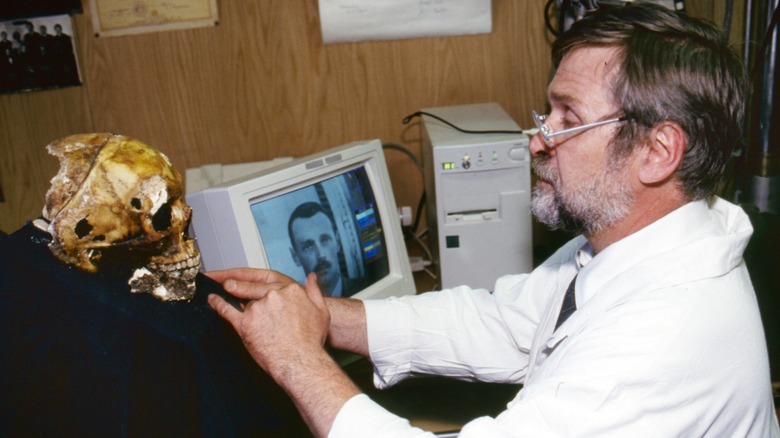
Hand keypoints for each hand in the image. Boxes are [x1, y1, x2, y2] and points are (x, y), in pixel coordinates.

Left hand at [207, 269, 330, 376]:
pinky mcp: (244, 324)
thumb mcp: (320, 311)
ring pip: (245, 303)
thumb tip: (311, 278)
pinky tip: (212, 300)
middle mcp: (273, 295)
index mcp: (290, 290)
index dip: (267, 292)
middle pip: (255, 289)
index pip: (272, 285)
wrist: (301, 362)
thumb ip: (314, 291)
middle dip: (244, 289)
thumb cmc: (311, 340)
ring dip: (243, 308)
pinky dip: (218, 304)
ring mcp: (257, 309)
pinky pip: (227, 310)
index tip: (263, 294)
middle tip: (233, 286)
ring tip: (244, 315)